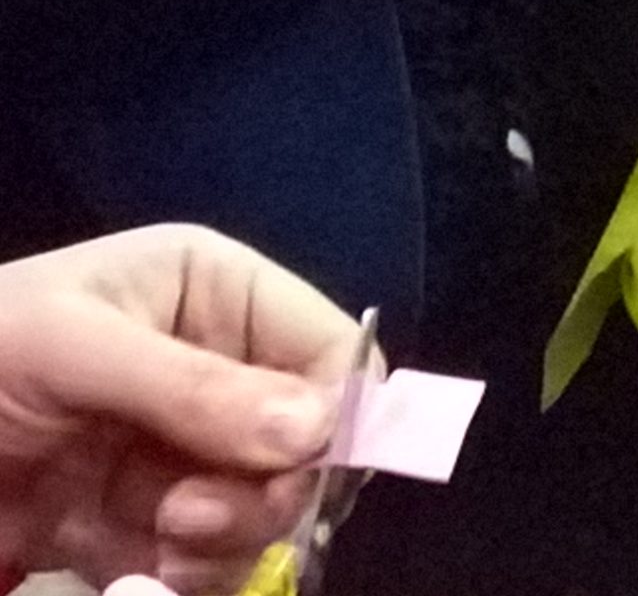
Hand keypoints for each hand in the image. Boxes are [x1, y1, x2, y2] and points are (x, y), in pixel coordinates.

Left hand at [0, 226, 358, 595]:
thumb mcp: (77, 348)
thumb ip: (193, 387)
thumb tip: (317, 429)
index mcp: (213, 291)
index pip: (325, 343)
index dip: (339, 408)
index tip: (315, 468)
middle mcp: (217, 366)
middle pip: (308, 440)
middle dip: (268, 487)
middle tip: (197, 512)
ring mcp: (185, 451)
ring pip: (266, 509)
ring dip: (227, 538)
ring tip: (160, 537)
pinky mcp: (149, 524)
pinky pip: (212, 562)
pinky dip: (194, 577)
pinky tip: (149, 574)